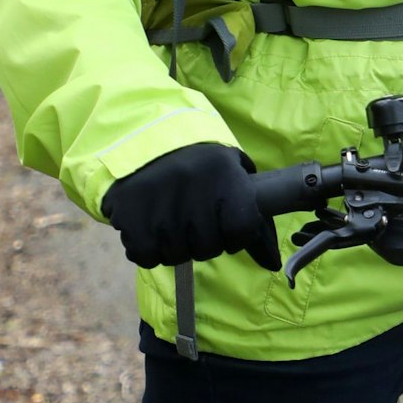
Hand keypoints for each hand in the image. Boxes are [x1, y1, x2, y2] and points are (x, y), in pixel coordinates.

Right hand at [101, 143, 281, 272]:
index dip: (237, 236)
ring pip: (177, 255)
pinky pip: (145, 255)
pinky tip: (151, 231)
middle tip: (196, 223)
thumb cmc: (201, 163)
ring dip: (177, 247)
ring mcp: (160, 205)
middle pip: (208, 248)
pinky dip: (149, 250)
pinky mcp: (129, 216)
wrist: (148, 138)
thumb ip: (255, 215)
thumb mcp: (234, 173)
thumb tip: (273, 263)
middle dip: (205, 242)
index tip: (227, 225)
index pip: (242, 231)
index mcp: (226, 177)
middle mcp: (194, 191)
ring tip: (173, 223)